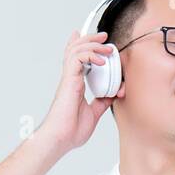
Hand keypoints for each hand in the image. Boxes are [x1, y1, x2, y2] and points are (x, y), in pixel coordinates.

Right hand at [34, 30, 124, 153]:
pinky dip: (90, 54)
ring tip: (106, 46)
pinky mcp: (69, 80)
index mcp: (75, 84)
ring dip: (92, 44)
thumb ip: (102, 101)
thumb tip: (113, 94)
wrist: (61, 138)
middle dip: (90, 39)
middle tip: (104, 36)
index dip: (85, 46)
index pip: (78, 59)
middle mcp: (71, 79)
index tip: (98, 41)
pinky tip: (101, 60)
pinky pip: (77, 59)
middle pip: (76, 49)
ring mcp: (69, 79)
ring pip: (76, 50)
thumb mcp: (94, 113)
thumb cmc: (72, 130)